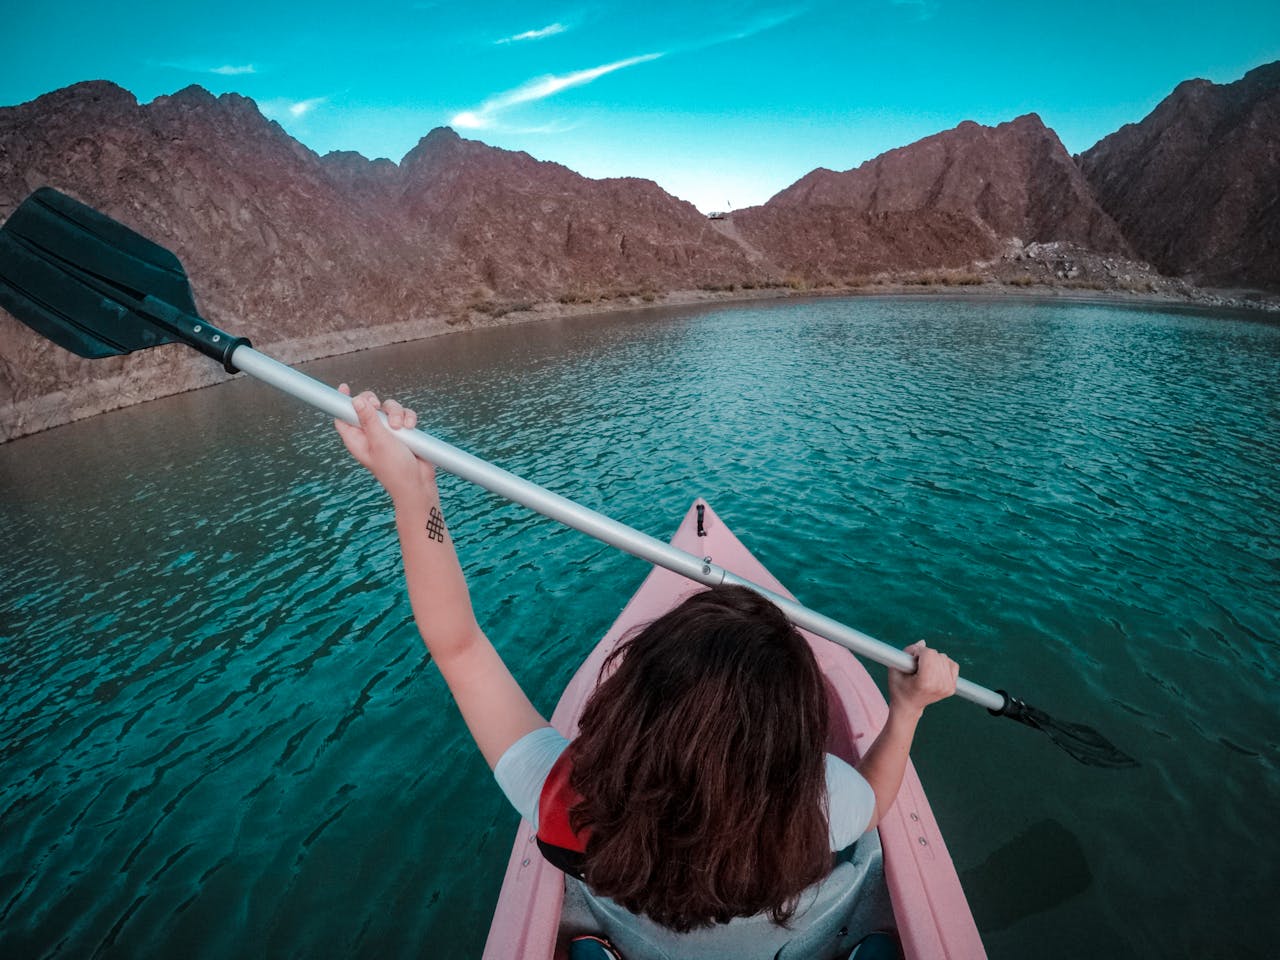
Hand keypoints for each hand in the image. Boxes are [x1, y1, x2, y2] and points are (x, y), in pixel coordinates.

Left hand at [333, 384, 435, 506]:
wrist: (418, 484)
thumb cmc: (394, 469)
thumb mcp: (379, 441)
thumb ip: (368, 419)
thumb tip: (356, 400)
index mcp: (357, 439)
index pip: (344, 416)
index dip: (342, 402)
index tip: (344, 387)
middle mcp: (370, 434)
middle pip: (367, 406)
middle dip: (374, 403)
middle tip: (377, 405)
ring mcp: (387, 432)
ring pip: (388, 408)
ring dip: (396, 413)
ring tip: (400, 427)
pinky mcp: (403, 432)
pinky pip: (404, 415)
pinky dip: (408, 418)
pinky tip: (410, 428)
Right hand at [887, 641, 958, 716]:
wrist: (908, 707)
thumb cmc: (899, 688)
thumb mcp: (895, 670)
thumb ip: (906, 653)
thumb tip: (923, 642)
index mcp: (924, 682)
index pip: (929, 654)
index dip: (918, 651)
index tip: (911, 659)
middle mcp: (939, 685)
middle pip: (937, 655)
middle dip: (925, 655)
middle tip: (916, 664)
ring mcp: (947, 687)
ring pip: (944, 658)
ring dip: (934, 659)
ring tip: (924, 668)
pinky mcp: (952, 688)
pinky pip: (953, 665)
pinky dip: (944, 663)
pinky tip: (934, 669)